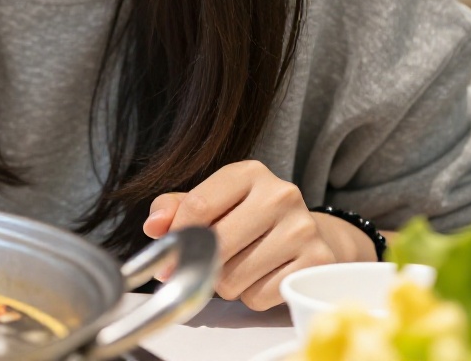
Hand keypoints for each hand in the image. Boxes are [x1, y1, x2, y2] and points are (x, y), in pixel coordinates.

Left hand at [143, 160, 375, 310]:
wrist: (310, 234)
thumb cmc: (250, 218)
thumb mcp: (213, 202)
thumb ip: (176, 208)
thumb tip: (154, 226)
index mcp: (249, 173)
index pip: (198, 206)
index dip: (177, 236)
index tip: (171, 254)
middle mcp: (280, 195)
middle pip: (215, 245)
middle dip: (205, 261)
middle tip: (212, 261)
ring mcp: (302, 229)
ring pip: (233, 277)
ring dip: (228, 282)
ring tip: (243, 266)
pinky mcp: (317, 263)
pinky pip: (259, 296)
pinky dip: (253, 295)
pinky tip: (264, 277)